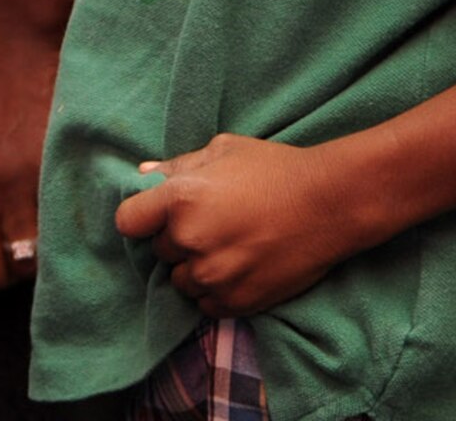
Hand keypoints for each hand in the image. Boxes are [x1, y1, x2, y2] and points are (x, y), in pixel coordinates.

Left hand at [113, 133, 348, 317]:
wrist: (327, 205)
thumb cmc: (274, 169)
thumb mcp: (223, 151)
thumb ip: (178, 166)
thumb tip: (143, 175)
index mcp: (180, 199)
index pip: (128, 222)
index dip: (140, 218)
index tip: (155, 216)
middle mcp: (190, 240)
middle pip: (160, 250)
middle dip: (177, 238)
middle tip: (211, 222)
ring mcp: (212, 276)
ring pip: (181, 280)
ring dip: (196, 266)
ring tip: (228, 245)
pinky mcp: (235, 302)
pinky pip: (205, 304)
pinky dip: (215, 290)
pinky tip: (238, 266)